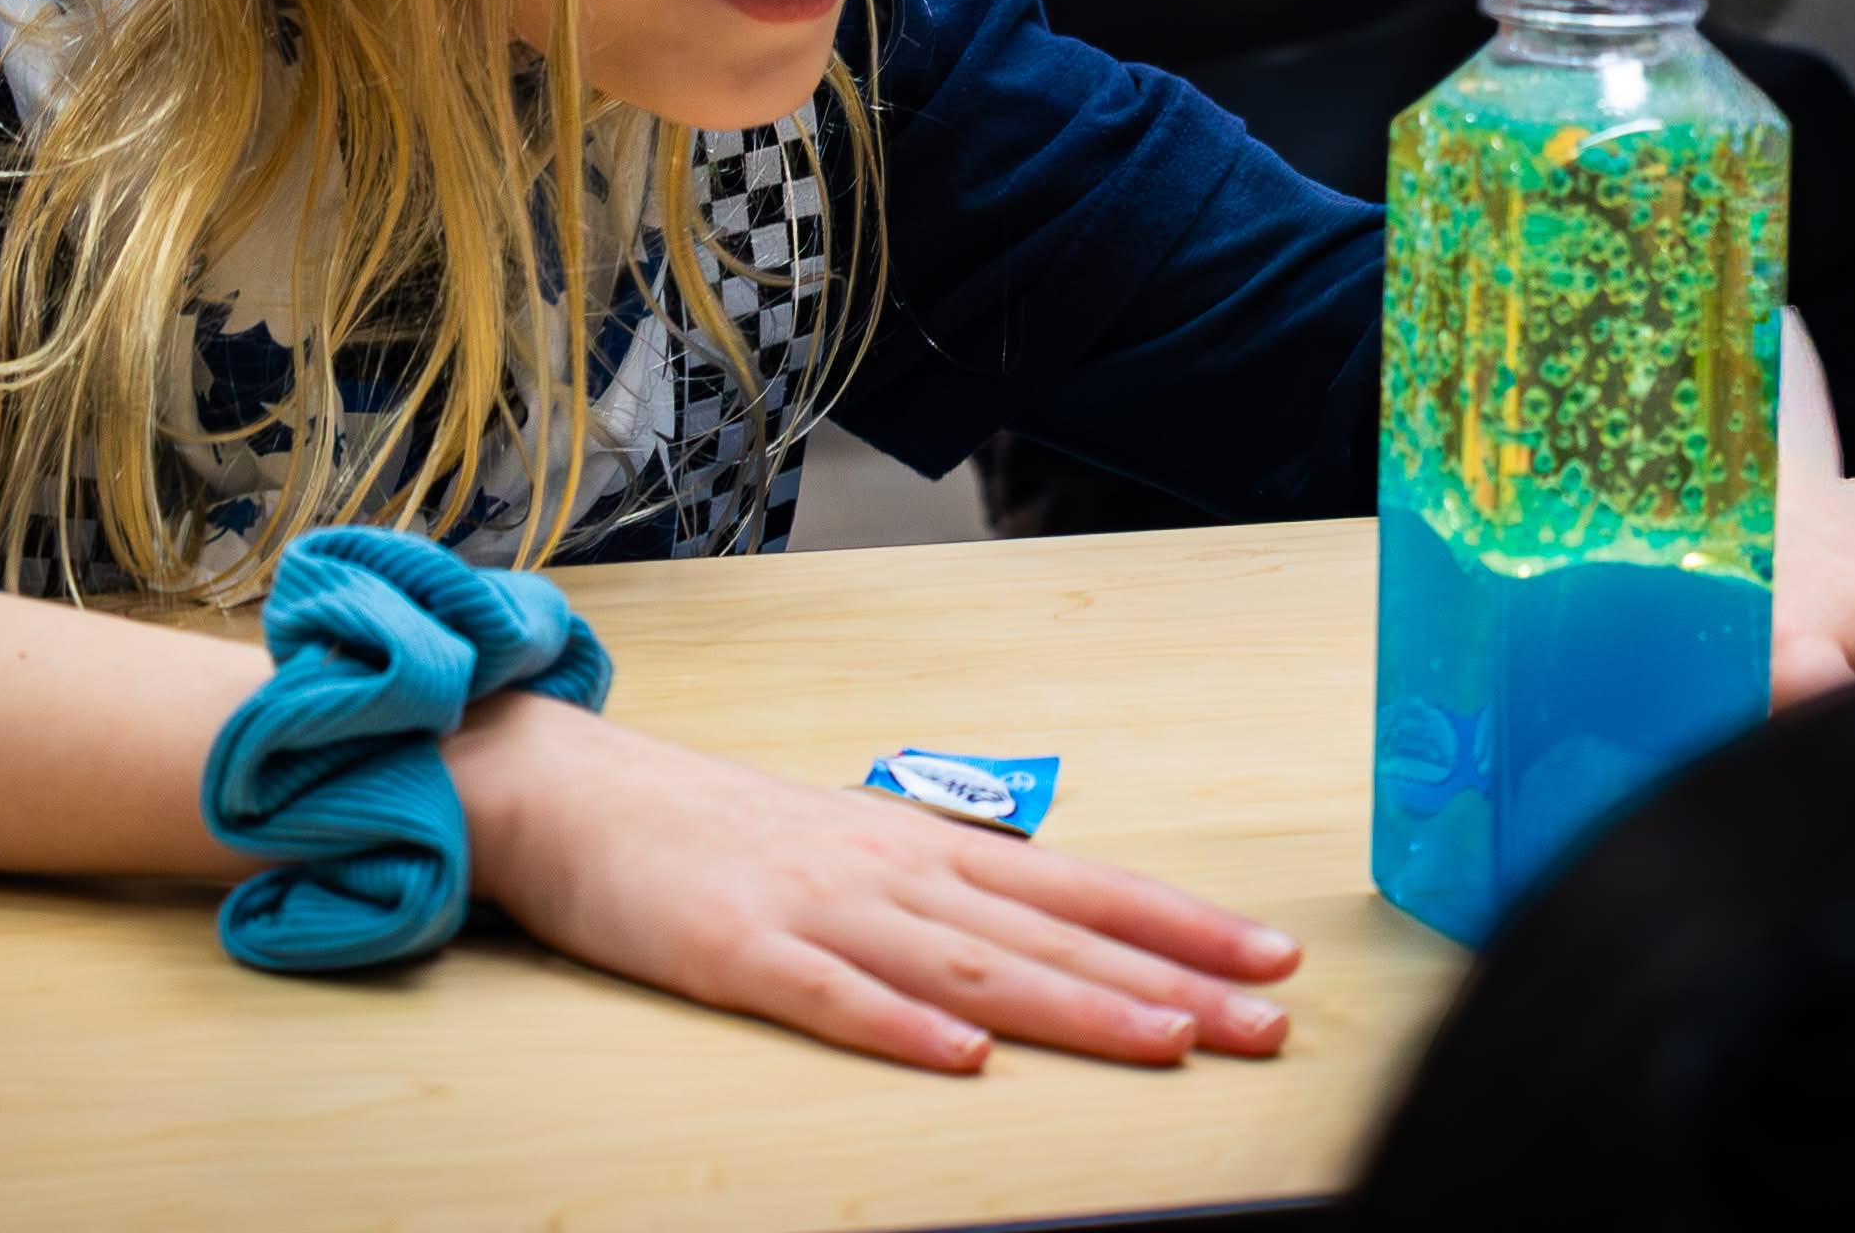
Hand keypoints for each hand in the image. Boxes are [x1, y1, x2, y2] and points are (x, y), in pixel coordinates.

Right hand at [446, 693, 1300, 1072]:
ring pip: (970, 962)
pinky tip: (960, 1059)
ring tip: (1165, 1040)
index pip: (1086, 885)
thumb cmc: (725, 834)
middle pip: (1055, 932)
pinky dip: (898, 1025)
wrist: (579, 795)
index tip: (1275, 955)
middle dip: (1171, 979)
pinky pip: (828, 996)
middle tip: (1269, 1018)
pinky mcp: (738, 949)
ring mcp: (821, 907)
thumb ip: (950, 894)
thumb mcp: (857, 849)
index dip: (1184, 922)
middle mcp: (896, 868)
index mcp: (928, 846)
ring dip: (1074, 1005)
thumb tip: (1056, 936)